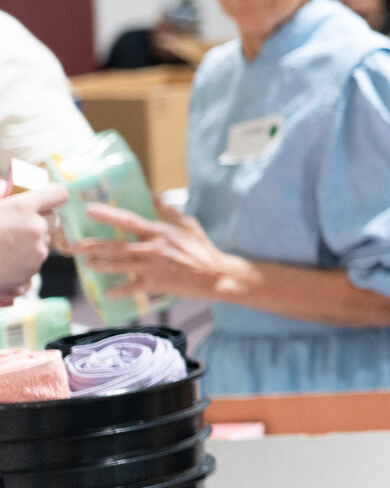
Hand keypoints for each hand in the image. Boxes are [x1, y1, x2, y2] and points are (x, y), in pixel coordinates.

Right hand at [0, 185, 67, 301]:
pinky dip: (23, 263)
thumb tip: (3, 187)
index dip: (51, 197)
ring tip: (4, 248)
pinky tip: (4, 263)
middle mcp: (34, 229)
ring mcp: (35, 253)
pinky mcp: (30, 273)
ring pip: (43, 243)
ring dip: (31, 243)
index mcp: (22, 208)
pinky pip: (33, 263)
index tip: (44, 201)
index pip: (58, 194)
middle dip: (41, 221)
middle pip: (54, 220)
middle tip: (19, 225)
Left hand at [72, 197, 243, 301]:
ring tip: (86, 264)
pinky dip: (118, 291)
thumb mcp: (188, 225)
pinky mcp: (155, 283)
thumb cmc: (202, 249)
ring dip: (99, 265)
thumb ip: (168, 211)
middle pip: (116, 246)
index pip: (128, 220)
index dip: (107, 215)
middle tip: (74, 245)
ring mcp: (153, 267)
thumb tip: (153, 194)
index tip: (89, 210)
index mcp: (160, 232)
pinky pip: (131, 287)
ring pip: (118, 265)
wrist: (216, 276)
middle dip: (92, 245)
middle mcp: (153, 248)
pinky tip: (107, 293)